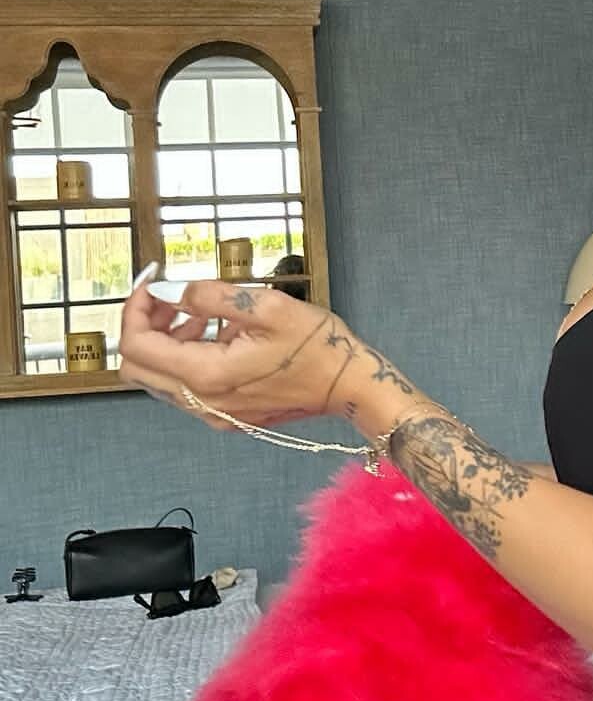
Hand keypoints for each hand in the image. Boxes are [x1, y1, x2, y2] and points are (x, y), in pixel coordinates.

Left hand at [117, 278, 381, 432]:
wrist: (348, 386)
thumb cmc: (317, 345)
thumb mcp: (267, 305)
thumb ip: (211, 296)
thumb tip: (171, 292)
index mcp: (208, 374)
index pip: (137, 345)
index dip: (135, 308)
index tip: (153, 283)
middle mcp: (203, 402)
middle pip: (137, 368)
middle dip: (144, 326)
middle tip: (169, 298)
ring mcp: (214, 414)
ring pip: (159, 379)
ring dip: (166, 342)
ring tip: (200, 315)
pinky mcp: (226, 417)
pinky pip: (184, 389)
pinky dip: (185, 359)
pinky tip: (217, 337)